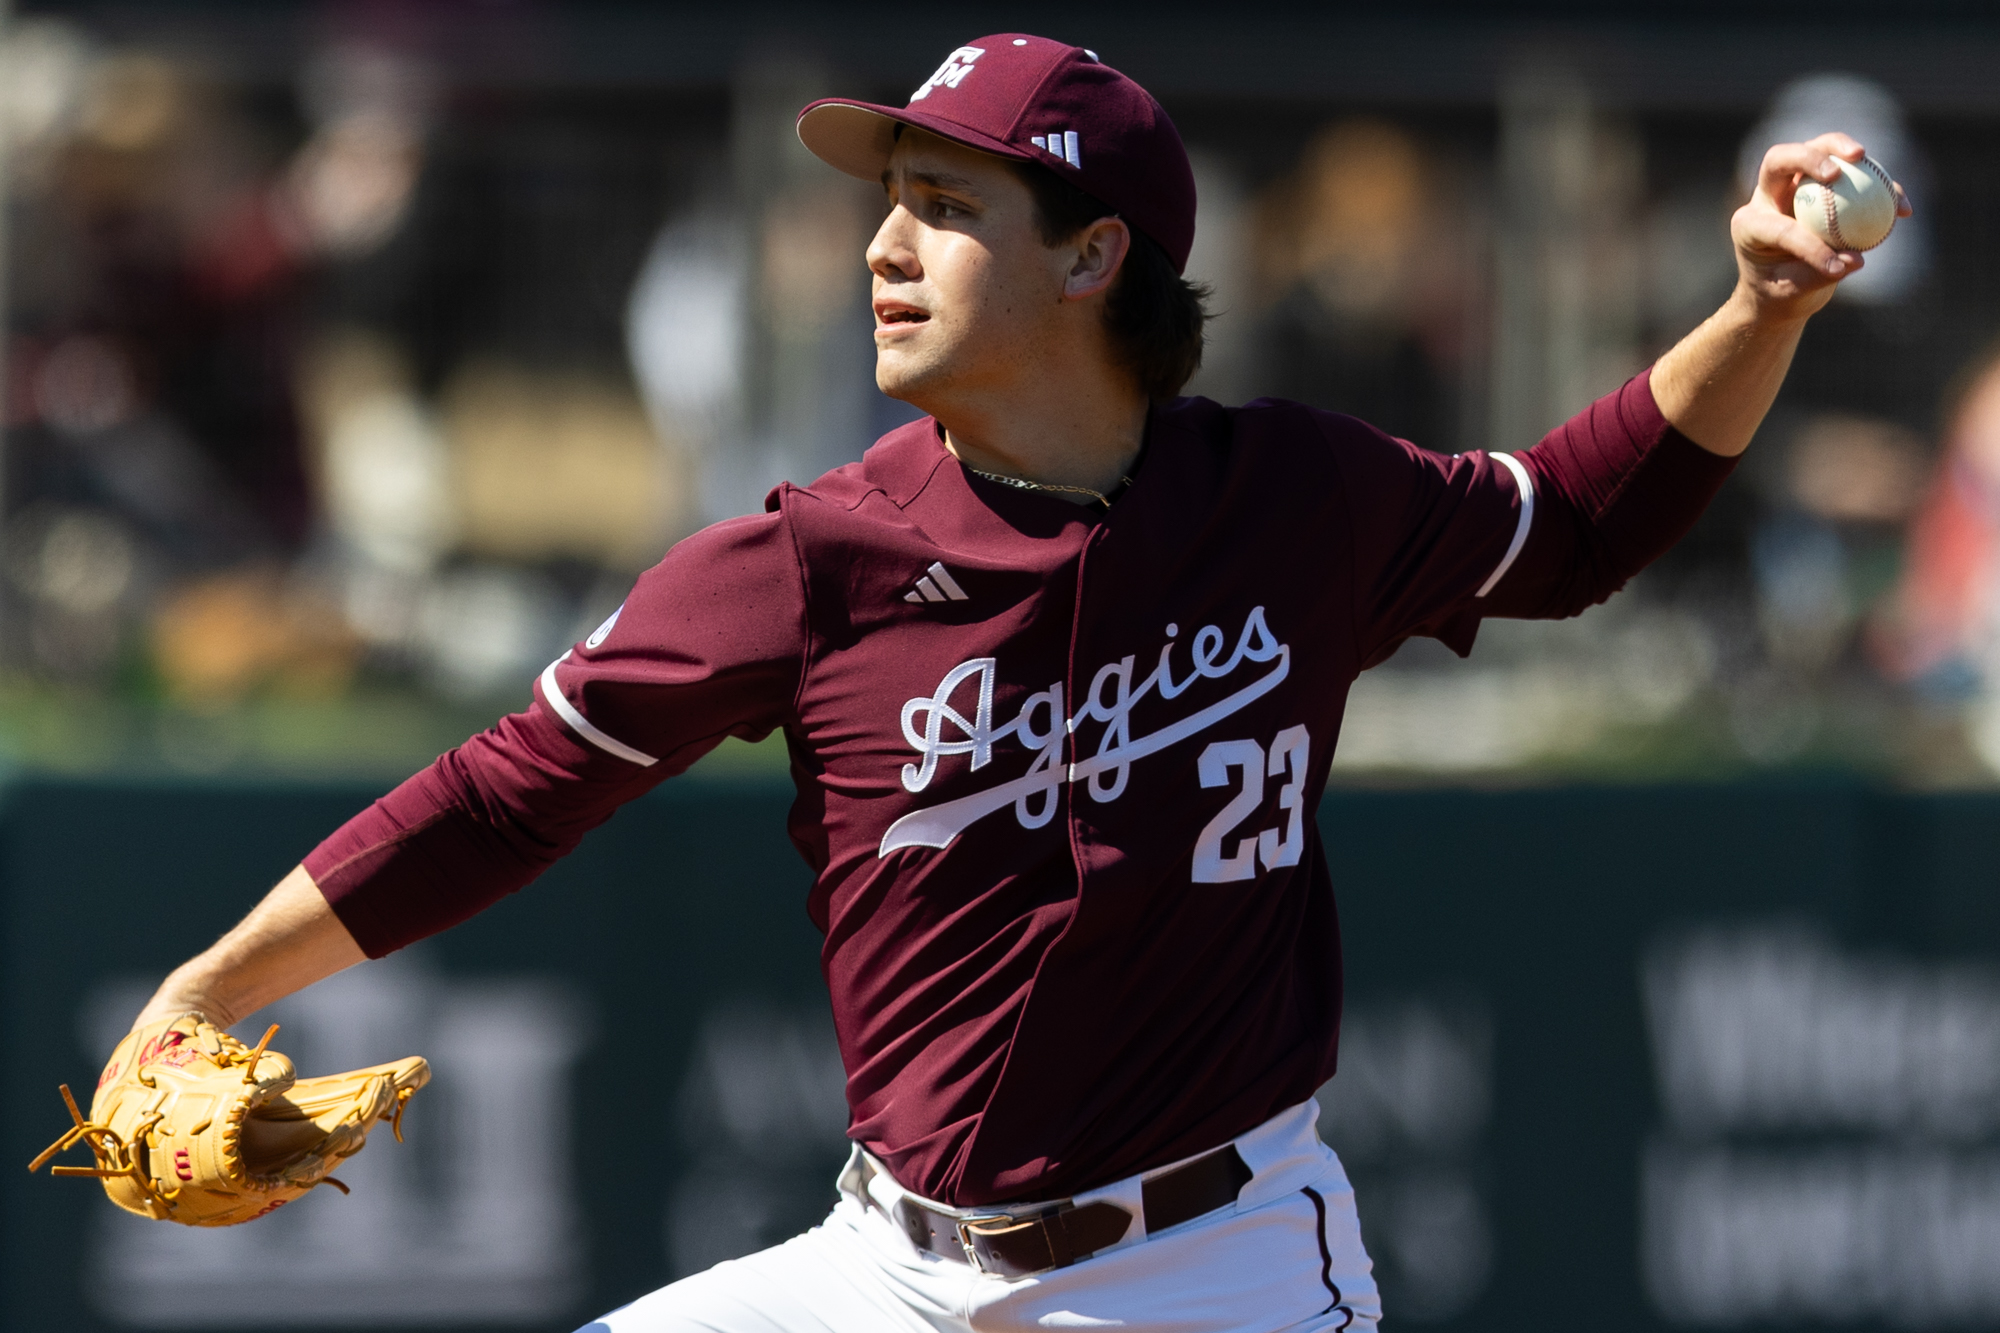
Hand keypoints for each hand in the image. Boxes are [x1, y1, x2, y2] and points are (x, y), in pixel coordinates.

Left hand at [1730, 132, 1913, 322]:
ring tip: (1863, 156)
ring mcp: (1792, 186)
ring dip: (1839, 147)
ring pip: (1813, 151)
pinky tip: (1903, 206)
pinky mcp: (1820, 185)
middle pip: (1780, 160)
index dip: (1810, 246)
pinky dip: (1877, 184)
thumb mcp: (1792, 293)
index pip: (1780, 228)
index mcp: (1750, 225)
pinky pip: (1850, 174)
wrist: (1781, 288)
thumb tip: (1856, 259)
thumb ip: (1819, 276)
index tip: (1837, 268)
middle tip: (1836, 172)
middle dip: (1806, 158)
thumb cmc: (1780, 293)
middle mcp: (1766, 198)